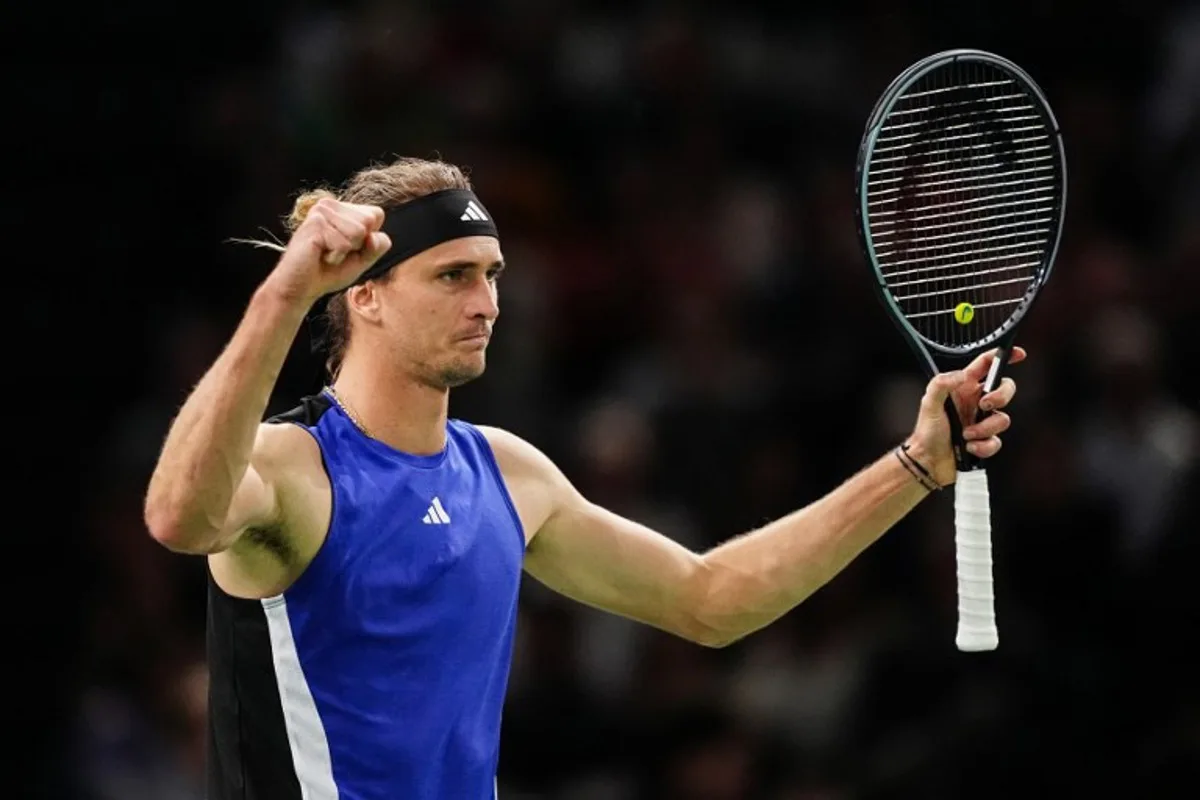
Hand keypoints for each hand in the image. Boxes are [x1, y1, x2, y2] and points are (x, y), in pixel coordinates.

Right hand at [270, 198, 392, 302]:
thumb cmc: (328, 272)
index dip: (370, 239)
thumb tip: (373, 235)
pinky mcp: (315, 223)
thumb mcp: (362, 260)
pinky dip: (335, 257)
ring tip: (326, 253)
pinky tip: (319, 256)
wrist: (300, 287)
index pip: (377, 214)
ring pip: (358, 231)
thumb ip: (377, 246)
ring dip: (345, 251)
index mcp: (342, 209)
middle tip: (334, 252)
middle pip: (369, 221)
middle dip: (357, 246)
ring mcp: (321, 212)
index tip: (348, 248)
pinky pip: (344, 243)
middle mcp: (331, 205)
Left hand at [906, 346, 1025, 485]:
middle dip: (1001, 396)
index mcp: (963, 388)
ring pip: (1003, 419)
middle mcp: (975, 403)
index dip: (1002, 356)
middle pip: (1005, 389)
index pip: (986, 365)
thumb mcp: (928, 403)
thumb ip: (941, 384)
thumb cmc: (926, 432)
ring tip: (966, 435)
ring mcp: (982, 422)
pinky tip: (969, 447)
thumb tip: (962, 375)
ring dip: (985, 429)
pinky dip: (983, 446)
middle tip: (984, 405)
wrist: (928, 461)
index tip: (1019, 354)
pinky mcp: (985, 441)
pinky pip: (997, 442)